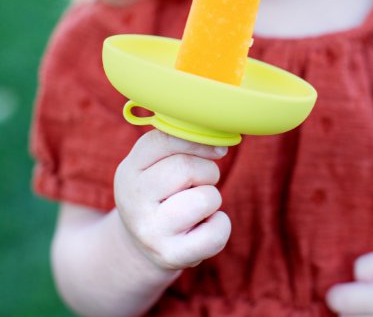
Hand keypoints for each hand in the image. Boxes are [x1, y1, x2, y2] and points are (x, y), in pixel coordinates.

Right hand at [114, 129, 230, 271]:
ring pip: (206, 198)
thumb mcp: (156, 162)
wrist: (140, 245)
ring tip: (196, 206)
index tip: (216, 150)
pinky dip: (221, 225)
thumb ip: (180, 141)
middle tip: (199, 184)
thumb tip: (220, 142)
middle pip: (188, 167)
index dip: (199, 141)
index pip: (165, 139)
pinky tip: (203, 226)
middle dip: (208, 171)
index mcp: (129, 170)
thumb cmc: (161, 192)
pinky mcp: (171, 256)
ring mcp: (150, 231)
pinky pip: (216, 232)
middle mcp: (133, 200)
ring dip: (212, 198)